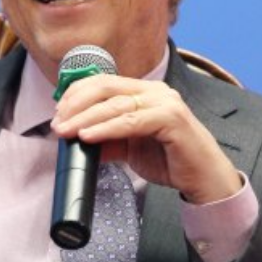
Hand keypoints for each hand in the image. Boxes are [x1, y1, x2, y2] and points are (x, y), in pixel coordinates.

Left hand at [51, 74, 241, 203]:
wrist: (203, 178)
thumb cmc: (171, 160)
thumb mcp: (130, 148)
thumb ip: (108, 140)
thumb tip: (77, 139)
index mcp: (144, 92)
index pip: (103, 82)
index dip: (76, 94)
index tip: (58, 111)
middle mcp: (155, 92)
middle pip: (106, 88)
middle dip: (76, 104)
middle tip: (58, 122)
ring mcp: (165, 103)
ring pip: (115, 105)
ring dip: (85, 118)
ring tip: (66, 130)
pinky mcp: (171, 119)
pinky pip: (131, 121)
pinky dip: (106, 128)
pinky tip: (88, 136)